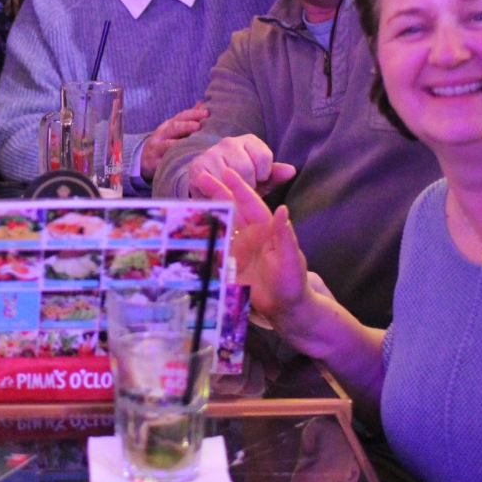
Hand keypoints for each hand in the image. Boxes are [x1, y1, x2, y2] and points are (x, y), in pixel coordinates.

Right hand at [140, 103, 208, 181]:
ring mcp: (156, 148)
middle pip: (174, 128)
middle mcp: (162, 135)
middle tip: (199, 126)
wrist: (144, 160)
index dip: (193, 114)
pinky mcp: (153, 162)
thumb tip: (202, 104)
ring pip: (167, 144)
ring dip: (178, 143)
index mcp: (169, 125)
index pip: (181, 116)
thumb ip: (188, 119)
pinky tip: (184, 161)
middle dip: (186, 126)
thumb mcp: (174, 129)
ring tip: (191, 143)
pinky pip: (164, 161)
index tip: (207, 113)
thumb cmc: (165, 142)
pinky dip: (173, 160)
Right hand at [187, 133, 296, 197]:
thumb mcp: (261, 179)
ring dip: (232, 189)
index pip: (263, 156)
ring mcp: (212, 152)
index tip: (257, 180)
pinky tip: (218, 190)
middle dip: (247, 184)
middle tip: (242, 187)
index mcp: (249, 141)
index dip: (263, 175)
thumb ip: (275, 175)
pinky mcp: (198, 166)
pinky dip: (219, 191)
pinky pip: (214, 182)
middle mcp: (229, 142)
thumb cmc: (240, 182)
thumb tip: (291, 170)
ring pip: (230, 175)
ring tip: (230, 189)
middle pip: (246, 167)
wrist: (211, 187)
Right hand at [192, 167, 309, 321]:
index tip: (226, 172)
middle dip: (217, 192)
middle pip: (231, 209)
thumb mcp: (290, 258)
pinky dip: (203, 238)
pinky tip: (188, 230)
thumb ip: (285, 235)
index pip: (250, 203)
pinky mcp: (230, 264)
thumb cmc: (293, 282)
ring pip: (220, 224)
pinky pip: (215, 247)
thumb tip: (283, 209)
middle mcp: (251, 234)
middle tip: (200, 175)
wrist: (285, 309)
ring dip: (206, 212)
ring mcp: (239, 249)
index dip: (238, 187)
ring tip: (188, 200)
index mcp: (266, 228)